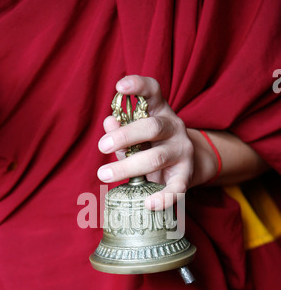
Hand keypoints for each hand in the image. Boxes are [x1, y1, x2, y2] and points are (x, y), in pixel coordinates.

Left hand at [97, 75, 269, 206]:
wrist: (188, 165)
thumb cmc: (152, 146)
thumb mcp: (137, 135)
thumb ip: (122, 129)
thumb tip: (108, 121)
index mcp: (161, 112)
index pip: (153, 92)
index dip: (139, 86)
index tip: (120, 87)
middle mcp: (174, 128)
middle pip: (152, 127)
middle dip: (125, 136)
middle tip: (102, 146)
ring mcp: (183, 152)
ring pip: (156, 158)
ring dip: (128, 167)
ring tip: (104, 174)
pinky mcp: (186, 176)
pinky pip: (176, 188)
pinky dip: (163, 198)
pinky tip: (149, 204)